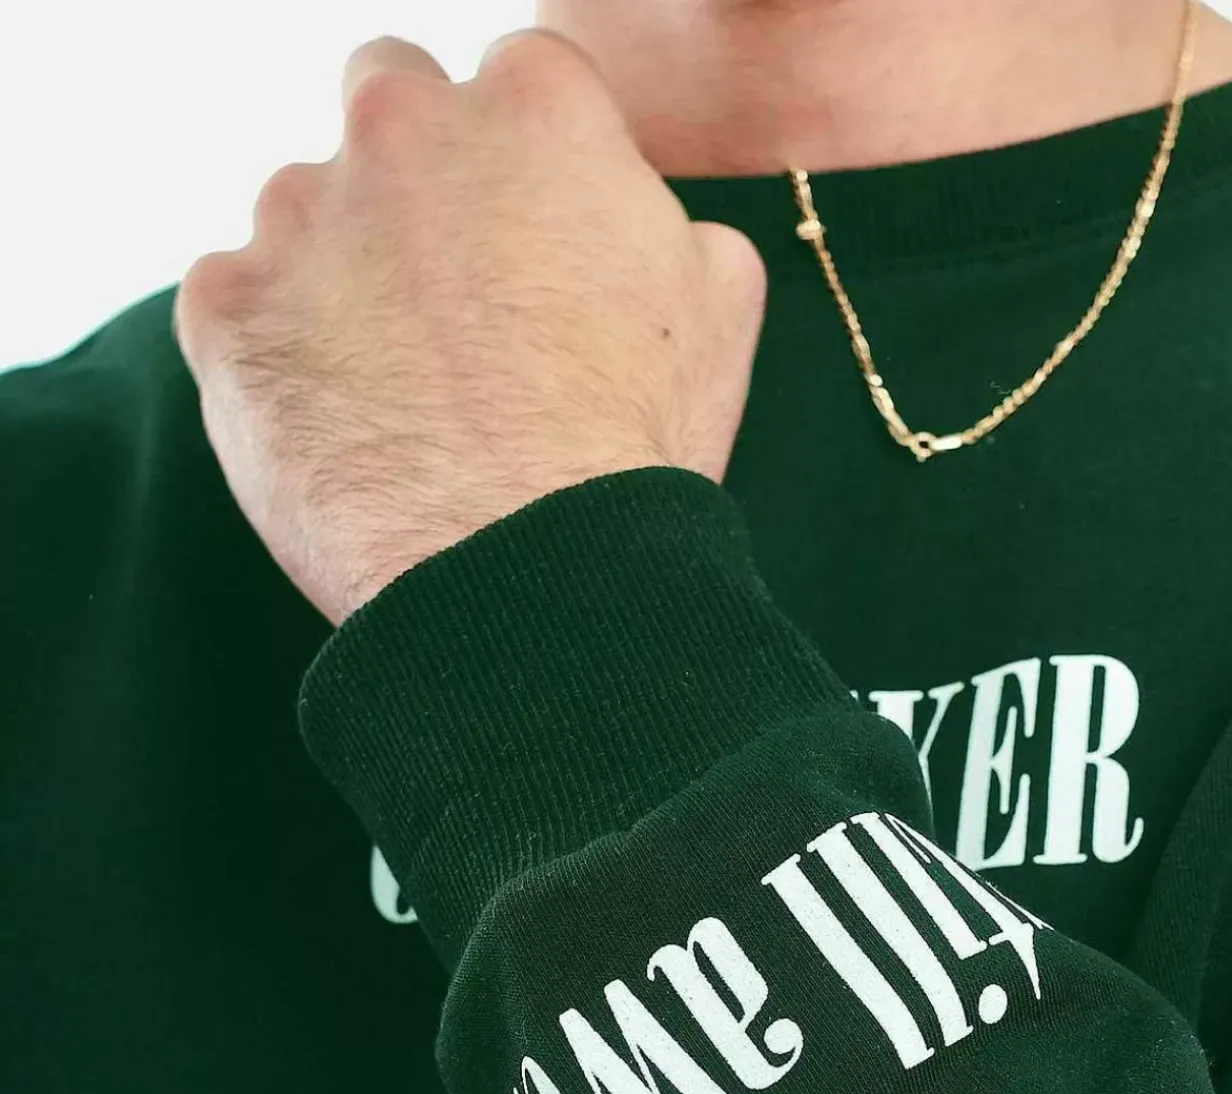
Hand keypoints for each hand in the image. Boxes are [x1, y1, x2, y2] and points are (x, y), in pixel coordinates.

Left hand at [173, 28, 766, 626]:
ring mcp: (297, 213)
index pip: (520, 85)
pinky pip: (236, 302)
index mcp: (533, 104)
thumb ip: (663, 218)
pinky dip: (276, 349)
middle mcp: (401, 127)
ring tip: (402, 393)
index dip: (536, 172)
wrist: (529, 581)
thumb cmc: (632, 452)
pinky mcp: (223, 306)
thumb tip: (636, 218)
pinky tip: (340, 423)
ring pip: (307, 210)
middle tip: (459, 297)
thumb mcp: (719, 307)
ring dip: (343, 271)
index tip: (542, 246)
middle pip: (391, 98)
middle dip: (420, 175)